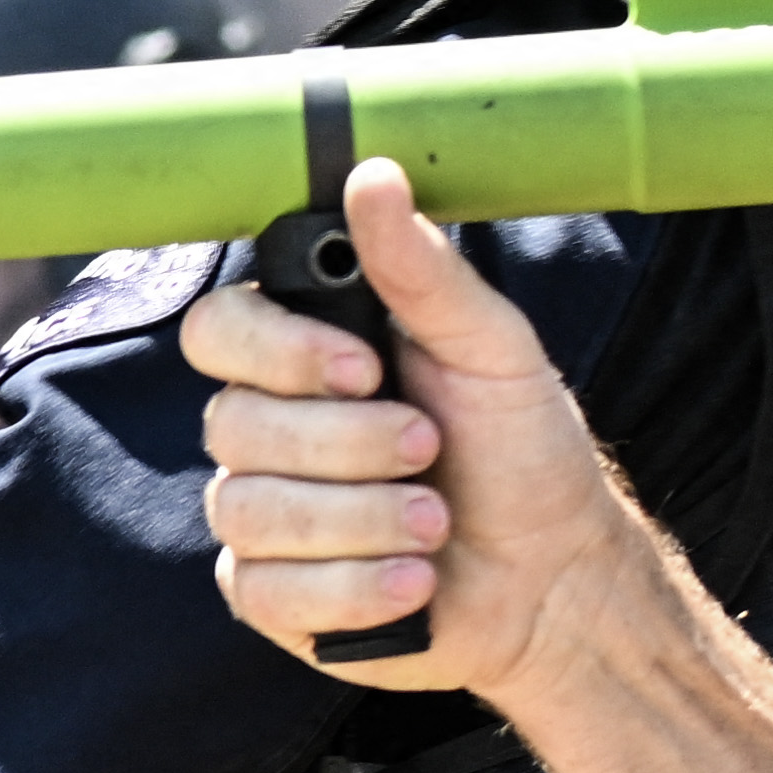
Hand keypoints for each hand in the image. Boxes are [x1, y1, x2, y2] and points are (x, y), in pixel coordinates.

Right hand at [186, 163, 654, 692]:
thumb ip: (422, 269)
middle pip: (233, 425)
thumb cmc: (522, 451)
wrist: (554, 574)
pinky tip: (413, 584)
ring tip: (435, 526)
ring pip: (249, 512)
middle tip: (429, 448)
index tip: (365, 367)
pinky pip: (265, 591)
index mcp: (303, 358)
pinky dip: (352, 588)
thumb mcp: (491, 348)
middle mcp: (265, 431)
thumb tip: (373, 175)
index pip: (218, 331)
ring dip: (361, 522)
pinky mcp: (271, 597)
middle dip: (348, 446)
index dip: (279, 352)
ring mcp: (260, 517)